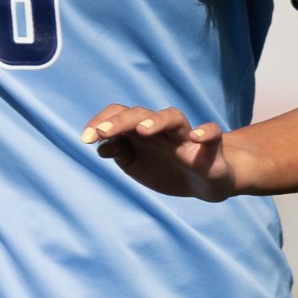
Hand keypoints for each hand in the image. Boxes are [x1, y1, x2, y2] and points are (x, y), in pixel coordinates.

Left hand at [82, 104, 241, 200]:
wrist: (206, 183)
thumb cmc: (168, 170)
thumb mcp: (137, 166)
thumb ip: (120, 154)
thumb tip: (101, 147)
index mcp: (142, 132)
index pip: (120, 116)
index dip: (101, 123)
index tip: (85, 138)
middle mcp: (163, 129)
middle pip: (141, 114)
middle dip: (120, 121)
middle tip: (102, 132)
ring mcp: (186, 136)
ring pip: (173, 117)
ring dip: (157, 121)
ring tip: (142, 130)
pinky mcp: (211, 147)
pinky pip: (212, 133)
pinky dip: (206, 132)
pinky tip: (195, 137)